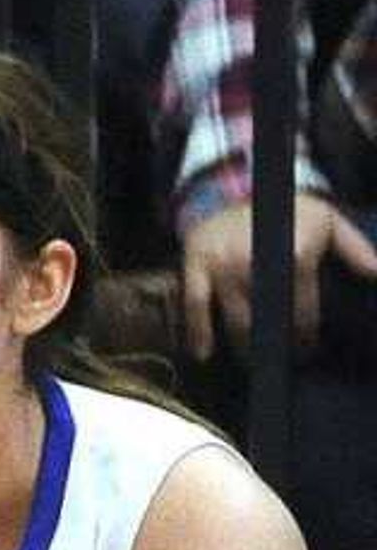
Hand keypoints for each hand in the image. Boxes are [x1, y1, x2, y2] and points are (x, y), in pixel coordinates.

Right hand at [180, 191, 376, 358]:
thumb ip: (354, 248)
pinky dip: (198, 332)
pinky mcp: (196, 266)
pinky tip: (203, 353)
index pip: (303, 308)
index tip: (307, 347)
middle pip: (268, 319)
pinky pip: (195, 306)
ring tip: (252, 362)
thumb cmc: (287, 209)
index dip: (306, 332)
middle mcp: (257, 263)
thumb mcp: (328, 221)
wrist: (237, 187)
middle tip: (280, 360)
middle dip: (276, 344)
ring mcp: (223, 266)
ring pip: (235, 319)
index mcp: (294, 254)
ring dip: (244, 346)